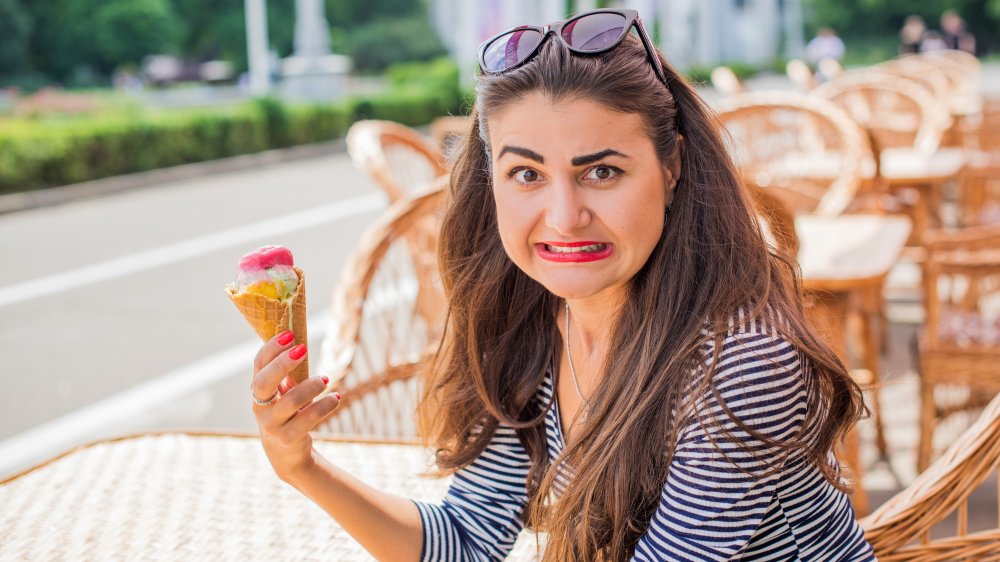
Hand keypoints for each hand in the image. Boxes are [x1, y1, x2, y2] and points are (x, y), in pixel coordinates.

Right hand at [251, 331, 341, 480]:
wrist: (286, 452)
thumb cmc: (288, 412)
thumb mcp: (283, 391)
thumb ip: (287, 371)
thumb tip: (300, 340)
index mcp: (257, 389)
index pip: (258, 364)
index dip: (271, 347)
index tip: (290, 334)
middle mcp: (259, 406)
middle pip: (264, 382)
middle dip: (282, 364)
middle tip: (303, 349)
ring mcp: (272, 424)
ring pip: (290, 401)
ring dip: (311, 386)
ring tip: (325, 380)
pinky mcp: (288, 438)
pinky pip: (308, 419)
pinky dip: (325, 406)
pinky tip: (336, 397)